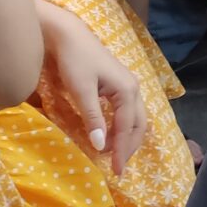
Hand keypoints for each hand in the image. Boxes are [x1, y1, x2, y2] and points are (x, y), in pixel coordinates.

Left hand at [40, 5, 146, 173]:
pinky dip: (122, 127)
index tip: (117, 172)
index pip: (127, 129)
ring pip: (135, 118)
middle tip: (118, 168)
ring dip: (127, 138)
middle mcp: (133, 88)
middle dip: (130, 147)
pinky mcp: (118, 84)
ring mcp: (127, 85)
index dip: (122, 151)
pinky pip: (127, 111)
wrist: (67, 34)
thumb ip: (93, 118)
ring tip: (114, 154)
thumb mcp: (81, 91)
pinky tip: (110, 134)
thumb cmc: (74, 60)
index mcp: (127, 91)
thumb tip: (100, 146)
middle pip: (138, 125)